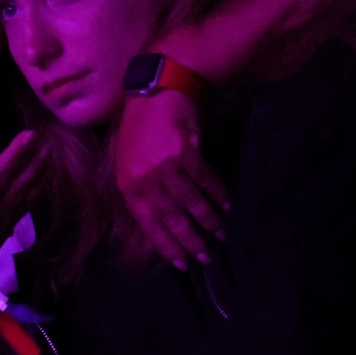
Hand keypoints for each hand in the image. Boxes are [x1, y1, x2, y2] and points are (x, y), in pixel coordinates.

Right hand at [0, 130, 47, 279]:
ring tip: (49, 147)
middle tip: (35, 134)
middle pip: (6, 179)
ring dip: (38, 167)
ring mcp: (2, 216)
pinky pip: (29, 201)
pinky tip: (49, 170)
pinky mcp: (11, 223)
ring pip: (23, 188)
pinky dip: (40, 184)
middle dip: (21, 155)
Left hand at [116, 89, 228, 267]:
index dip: (167, 246)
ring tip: (220, 234)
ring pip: (191, 202)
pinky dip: (218, 194)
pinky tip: (227, 205)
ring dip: (209, 220)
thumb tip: (162, 219)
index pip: (149, 224)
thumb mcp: (130, 161)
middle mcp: (144, 179)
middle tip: (206, 257)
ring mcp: (164, 165)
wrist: (155, 90)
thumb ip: (142, 189)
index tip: (183, 264)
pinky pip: (205, 180)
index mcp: (128, 185)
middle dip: (191, 240)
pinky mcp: (184, 152)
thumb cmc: (141, 127)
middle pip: (171, 218)